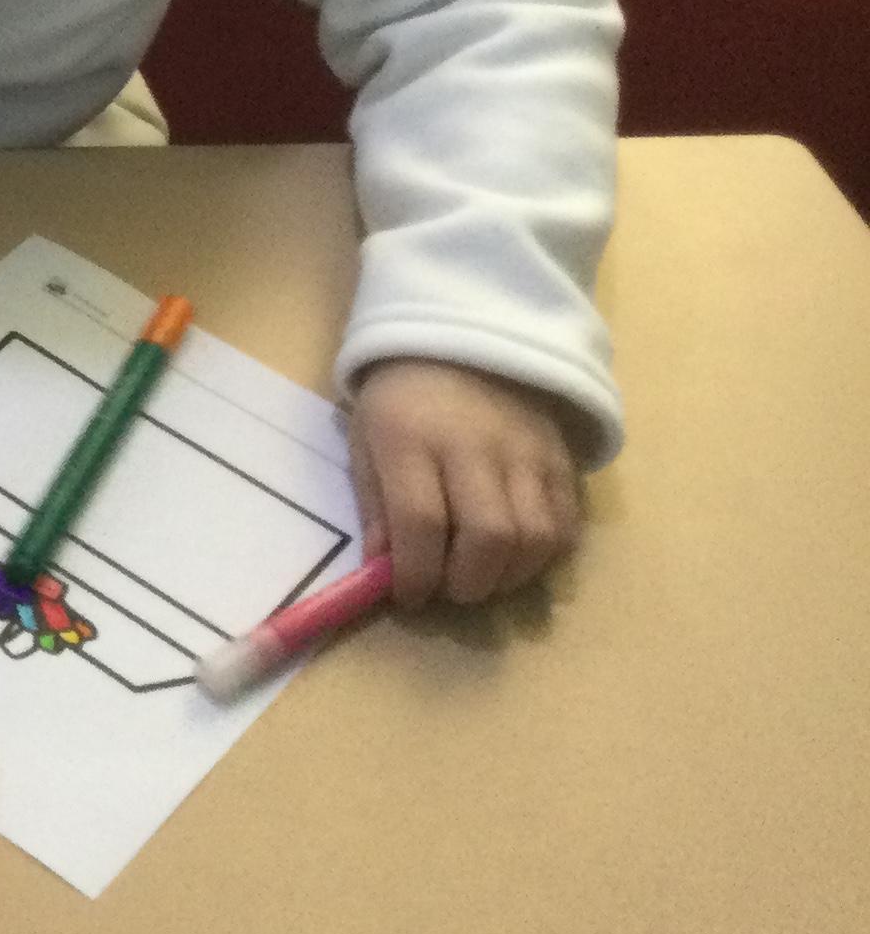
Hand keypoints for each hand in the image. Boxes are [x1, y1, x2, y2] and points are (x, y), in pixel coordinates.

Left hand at [348, 358, 583, 607]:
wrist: (461, 337)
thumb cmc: (401, 399)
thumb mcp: (366, 441)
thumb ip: (375, 506)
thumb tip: (385, 572)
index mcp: (412, 437)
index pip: (422, 520)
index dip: (416, 572)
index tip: (408, 596)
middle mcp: (475, 445)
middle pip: (489, 535)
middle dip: (468, 582)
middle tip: (450, 590)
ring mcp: (527, 451)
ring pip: (536, 537)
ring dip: (508, 576)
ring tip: (481, 577)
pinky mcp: (562, 459)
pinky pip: (566, 524)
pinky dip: (543, 556)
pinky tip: (515, 557)